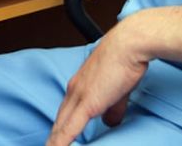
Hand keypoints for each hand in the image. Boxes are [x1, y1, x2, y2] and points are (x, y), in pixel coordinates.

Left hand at [46, 19, 149, 145]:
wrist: (128, 45)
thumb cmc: (125, 60)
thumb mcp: (119, 90)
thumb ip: (113, 108)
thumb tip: (109, 122)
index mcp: (79, 85)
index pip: (66, 112)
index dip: (61, 128)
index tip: (57, 139)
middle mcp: (74, 90)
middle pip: (59, 121)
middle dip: (53, 137)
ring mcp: (78, 96)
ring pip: (61, 127)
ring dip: (54, 142)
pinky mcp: (86, 103)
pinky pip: (69, 129)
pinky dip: (60, 142)